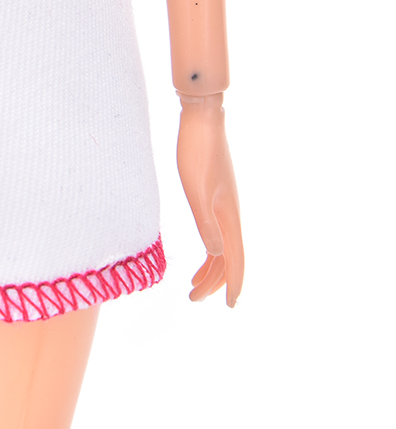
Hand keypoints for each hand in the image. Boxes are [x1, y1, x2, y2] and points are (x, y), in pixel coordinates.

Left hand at [176, 93, 242, 306]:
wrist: (200, 121)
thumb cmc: (196, 153)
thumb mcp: (196, 190)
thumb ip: (206, 222)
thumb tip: (216, 254)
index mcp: (229, 215)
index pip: (235, 259)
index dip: (233, 284)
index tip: (229, 307)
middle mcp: (231, 213)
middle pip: (229, 258)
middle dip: (214, 282)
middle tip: (194, 299)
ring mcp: (224, 205)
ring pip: (222, 246)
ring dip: (211, 268)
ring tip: (193, 285)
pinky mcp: (214, 195)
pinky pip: (216, 231)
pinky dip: (210, 248)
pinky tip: (202, 252)